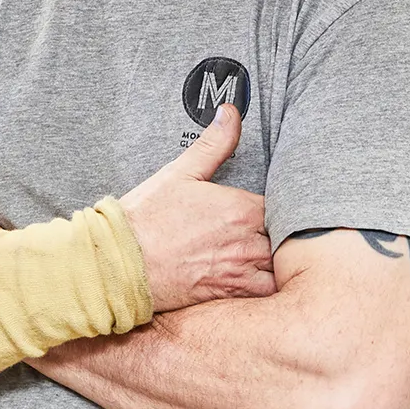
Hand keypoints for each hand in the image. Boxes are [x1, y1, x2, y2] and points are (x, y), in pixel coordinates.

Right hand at [120, 105, 274, 312]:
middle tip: (268, 230)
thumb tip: (231, 112)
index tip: (268, 207)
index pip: (284, 205)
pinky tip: (259, 278)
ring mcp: (242, 272)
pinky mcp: (232, 296)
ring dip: (280, 261)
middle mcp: (249, 242)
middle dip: (282, 234)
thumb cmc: (148, 217)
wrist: (121, 262)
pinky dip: (269, 287)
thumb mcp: (180, 173)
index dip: (279, 206)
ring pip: (283, 268)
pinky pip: (268, 294)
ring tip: (269, 254)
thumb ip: (214, 144)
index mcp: (242, 209)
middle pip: (288, 239)